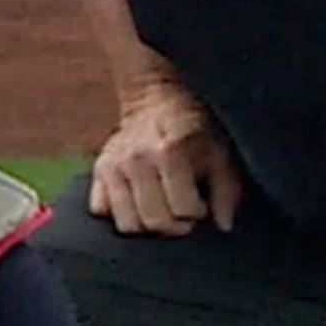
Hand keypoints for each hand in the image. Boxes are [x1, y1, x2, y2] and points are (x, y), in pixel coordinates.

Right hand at [90, 76, 241, 236]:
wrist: (154, 99)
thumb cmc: (192, 131)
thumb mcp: (219, 154)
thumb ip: (227, 192)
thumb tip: (224, 225)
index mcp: (171, 153)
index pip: (184, 210)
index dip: (198, 213)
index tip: (201, 204)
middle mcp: (137, 160)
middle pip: (155, 221)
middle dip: (175, 226)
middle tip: (182, 213)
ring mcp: (113, 166)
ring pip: (127, 224)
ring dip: (147, 225)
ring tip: (161, 210)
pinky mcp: (98, 171)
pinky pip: (102, 211)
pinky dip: (120, 213)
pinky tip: (138, 203)